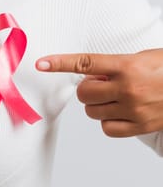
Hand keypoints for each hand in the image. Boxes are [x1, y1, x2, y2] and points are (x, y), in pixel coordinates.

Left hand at [35, 48, 162, 136]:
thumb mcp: (144, 58)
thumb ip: (115, 66)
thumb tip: (91, 75)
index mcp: (128, 66)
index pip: (85, 62)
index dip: (60, 63)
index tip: (41, 63)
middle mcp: (129, 88)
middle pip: (84, 92)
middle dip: (88, 88)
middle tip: (103, 83)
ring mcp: (134, 109)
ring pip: (92, 112)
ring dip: (97, 104)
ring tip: (116, 97)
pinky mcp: (140, 126)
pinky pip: (106, 129)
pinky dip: (108, 121)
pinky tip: (120, 112)